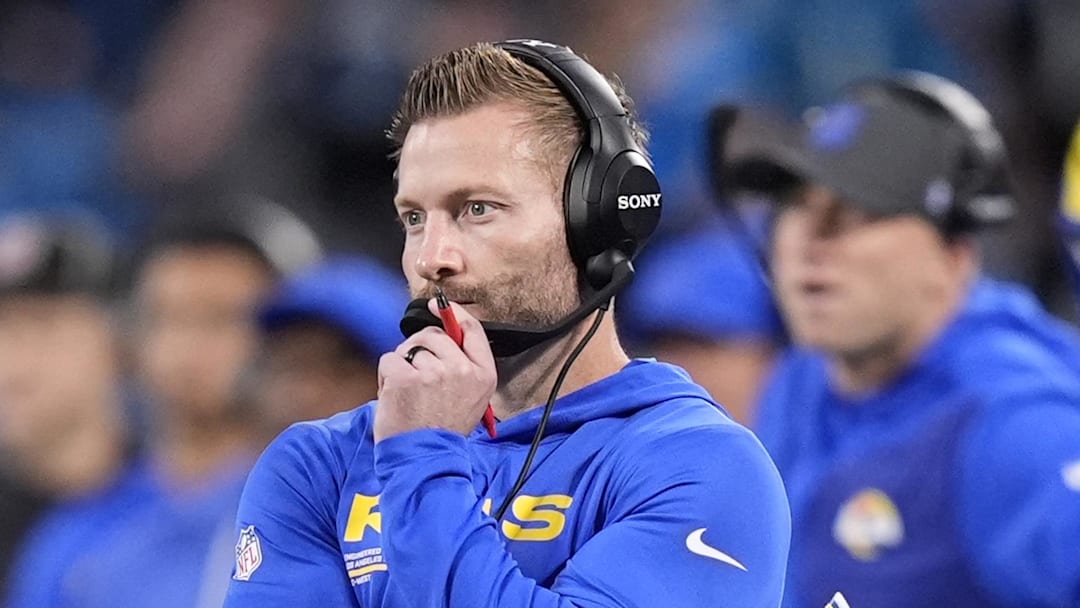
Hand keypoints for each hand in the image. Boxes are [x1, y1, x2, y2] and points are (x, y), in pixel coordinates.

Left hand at [374, 299, 496, 442]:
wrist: (424, 459)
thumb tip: (445, 333)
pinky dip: (385, 376)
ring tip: (408, 395)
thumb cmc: (442, 431)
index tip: (437, 306)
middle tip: (417, 379)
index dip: (453, 313)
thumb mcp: (470, 399)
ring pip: (408, 349)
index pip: (471, 329)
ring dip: (402, 367)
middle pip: (433, 336)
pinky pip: (389, 360)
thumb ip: (464, 367)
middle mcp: (462, 369)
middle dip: (418, 350)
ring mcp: (434, 372)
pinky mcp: (406, 377)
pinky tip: (394, 397)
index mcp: (483, 374)